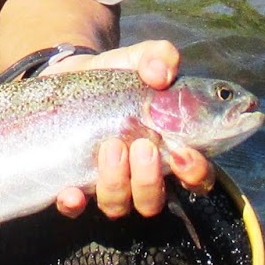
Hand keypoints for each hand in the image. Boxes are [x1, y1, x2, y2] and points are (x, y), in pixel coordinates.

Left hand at [45, 40, 215, 218]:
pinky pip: (74, 208)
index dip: (194, 173)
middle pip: (153, 200)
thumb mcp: (138, 59)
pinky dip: (74, 204)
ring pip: (118, 205)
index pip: (195, 177)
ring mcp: (105, 183)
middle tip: (141, 145)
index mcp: (168, 150)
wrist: (69, 75)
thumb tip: (160, 74)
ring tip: (111, 147)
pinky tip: (71, 192)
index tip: (183, 152)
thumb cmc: (116, 74)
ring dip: (116, 182)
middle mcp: (139, 175)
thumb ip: (159, 57)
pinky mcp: (71, 183)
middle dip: (149, 179)